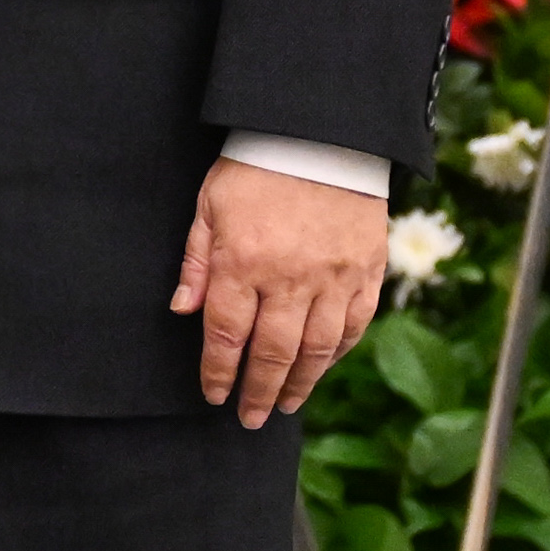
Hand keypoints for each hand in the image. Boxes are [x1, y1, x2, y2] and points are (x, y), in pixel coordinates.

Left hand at [173, 160, 384, 425]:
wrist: (321, 132)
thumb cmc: (256, 166)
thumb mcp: (210, 203)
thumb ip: (197, 260)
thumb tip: (182, 310)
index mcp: (244, 261)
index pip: (227, 334)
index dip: (219, 372)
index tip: (214, 395)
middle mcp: (290, 278)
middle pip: (274, 353)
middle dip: (258, 391)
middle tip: (250, 418)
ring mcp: (334, 277)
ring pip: (318, 349)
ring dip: (300, 383)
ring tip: (284, 403)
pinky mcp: (366, 270)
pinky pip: (354, 325)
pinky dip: (338, 352)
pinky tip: (323, 365)